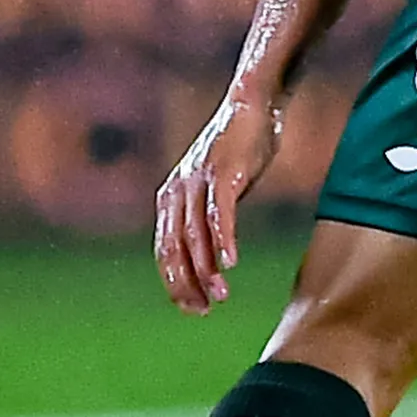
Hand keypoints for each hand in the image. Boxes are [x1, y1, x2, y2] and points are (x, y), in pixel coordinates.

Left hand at [153, 80, 286, 316]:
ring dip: (206, 269)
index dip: (175, 282)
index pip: (164, 250)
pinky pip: (220, 213)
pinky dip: (224, 239)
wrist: (252, 106)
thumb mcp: (210, 187)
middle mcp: (178, 190)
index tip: (191, 308)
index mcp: (169, 198)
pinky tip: (231, 262)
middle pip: (174, 248)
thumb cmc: (234, 150)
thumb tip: (207, 255)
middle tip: (201, 310)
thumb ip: (203, 217)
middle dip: (186, 283)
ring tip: (220, 295)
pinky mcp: (225, 173)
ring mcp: (200, 181)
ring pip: (196, 235)